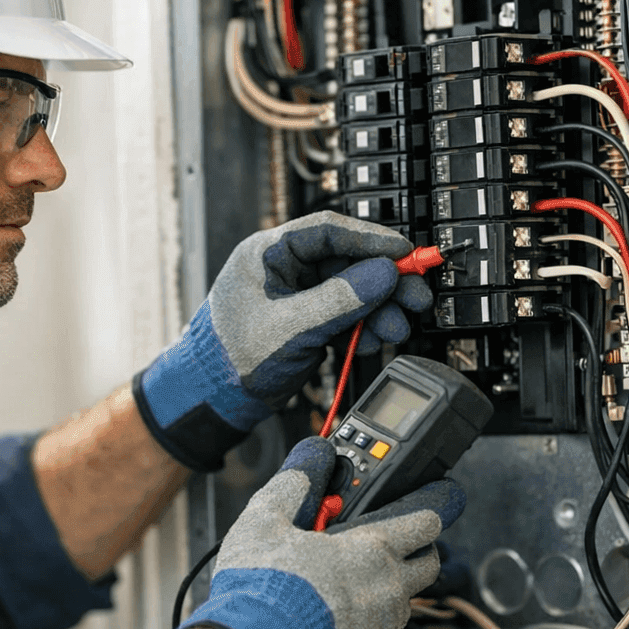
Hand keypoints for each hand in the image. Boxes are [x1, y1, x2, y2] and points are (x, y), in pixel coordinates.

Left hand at [133, 211, 431, 470]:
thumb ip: (339, 299)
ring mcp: (296, 296)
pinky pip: (344, 315)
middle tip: (415, 296)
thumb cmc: (231, 357)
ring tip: (397, 328)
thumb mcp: (291, 326)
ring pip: (351, 291)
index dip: (371, 239)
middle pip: (347, 262)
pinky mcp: (305, 321)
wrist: (213, 397)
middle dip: (384, 281)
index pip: (328, 231)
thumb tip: (383, 274)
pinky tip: (376, 340)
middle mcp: (284, 269)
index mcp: (269, 253)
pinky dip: (363, 327)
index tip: (404, 252)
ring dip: (378, 309)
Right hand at [179, 437, 463, 628]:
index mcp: (372, 550)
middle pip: (429, 564)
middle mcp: (388, 589)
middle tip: (382, 544)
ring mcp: (383, 627)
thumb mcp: (266, 519)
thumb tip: (311, 457)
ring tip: (347, 580)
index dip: (427, 511)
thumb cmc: (262, 589)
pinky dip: (369, 619)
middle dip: (415, 550)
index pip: (426, 523)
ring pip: (404, 600)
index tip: (422, 509)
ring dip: (387, 587)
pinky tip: (335, 613)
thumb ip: (294, 484)